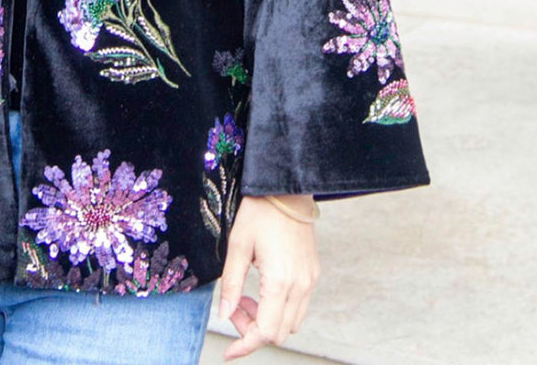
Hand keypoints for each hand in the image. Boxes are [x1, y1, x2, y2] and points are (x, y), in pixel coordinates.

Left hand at [217, 194, 318, 358]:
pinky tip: (262, 288)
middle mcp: (301, 285)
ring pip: (291, 322)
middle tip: (233, 307)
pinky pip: (299, 305)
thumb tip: (223, 315)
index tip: (229, 350)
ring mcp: (310, 280)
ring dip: (267, 319)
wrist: (286, 187)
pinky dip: (279, 308)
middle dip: (252, 329)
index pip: (266, 332)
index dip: (246, 344)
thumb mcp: (237, 246)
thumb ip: (230, 284)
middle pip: (279, 332)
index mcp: (281, 281)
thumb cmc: (259, 212)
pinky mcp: (313, 272)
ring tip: (245, 297)